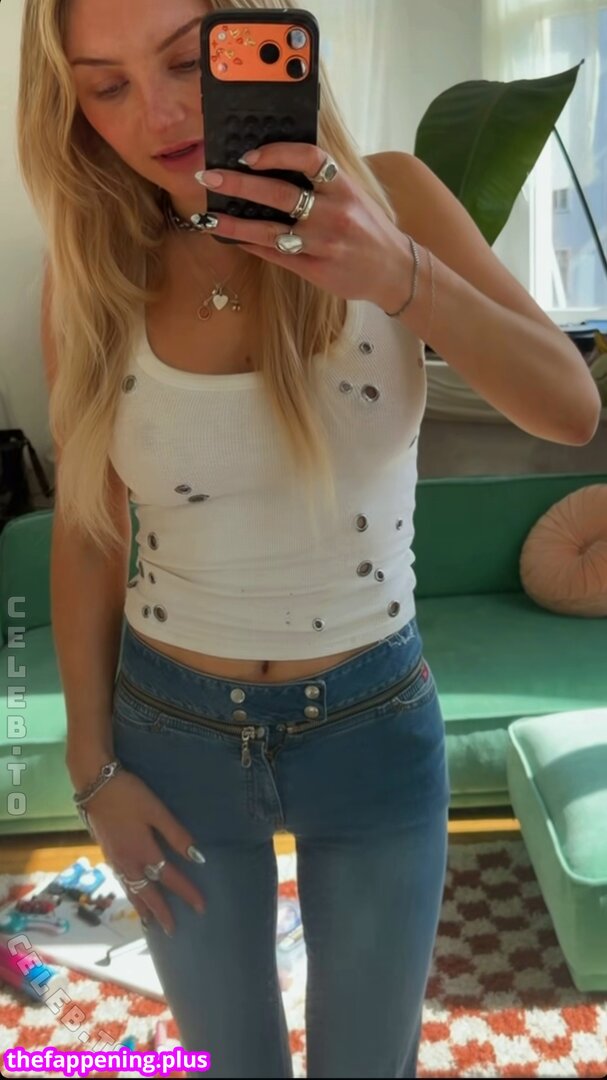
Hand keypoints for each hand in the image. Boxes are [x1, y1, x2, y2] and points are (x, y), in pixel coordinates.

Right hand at [83, 769, 205, 935]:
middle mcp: (128, 861)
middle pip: (147, 893)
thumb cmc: (129, 794)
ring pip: (131, 890)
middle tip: (172, 930)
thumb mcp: (156, 810)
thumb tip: (197, 857)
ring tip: (150, 921)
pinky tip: (132, 893)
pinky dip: (129, 894)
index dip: (186, 892)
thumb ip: (176, 834)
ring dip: (142, 907)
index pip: (170, 878)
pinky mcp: (107, 852)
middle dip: (161, 911)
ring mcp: (115, 859)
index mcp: (143, 851)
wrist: (94, 785)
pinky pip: (121, 882)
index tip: (201, 907)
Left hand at [195, 142, 410, 309]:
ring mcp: (324, 244)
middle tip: (210, 177)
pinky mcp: (316, 269)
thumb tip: (274, 163)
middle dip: (240, 184)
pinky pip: (276, 256)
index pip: (309, 159)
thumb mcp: (353, 195)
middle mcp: (334, 213)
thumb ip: (322, 181)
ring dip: (236, 223)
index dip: (277, 153)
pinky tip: (232, 237)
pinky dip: (252, 245)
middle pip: (281, 194)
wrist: (393, 269)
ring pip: (271, 231)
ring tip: (208, 217)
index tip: (249, 155)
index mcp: (343, 187)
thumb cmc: (368, 227)